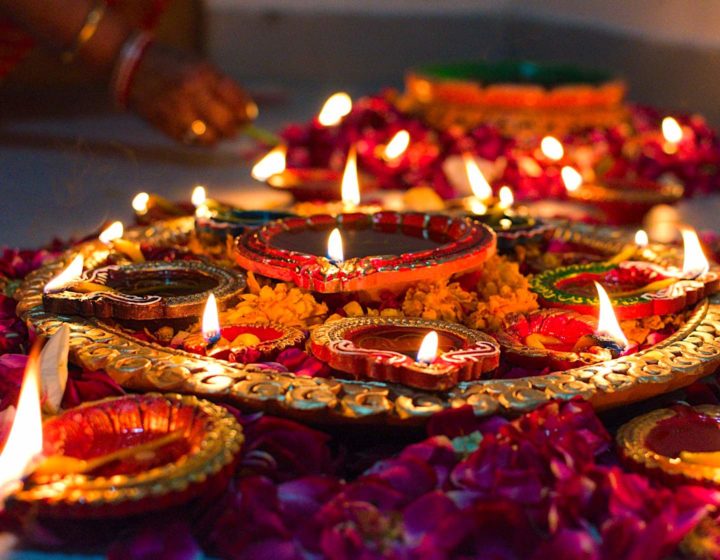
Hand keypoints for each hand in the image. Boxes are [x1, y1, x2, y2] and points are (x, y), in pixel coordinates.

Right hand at [127, 43, 256, 145]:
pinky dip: (199, 141)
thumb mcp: (199, 65)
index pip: (237, 103)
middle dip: (234, 129)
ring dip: (217, 137)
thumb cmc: (171, 64)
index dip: (246, 114)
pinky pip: (192, 143)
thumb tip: (245, 114)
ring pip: (211, 139)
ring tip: (216, 131)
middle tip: (234, 128)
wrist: (130, 65)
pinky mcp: (165, 125)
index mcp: (204, 74)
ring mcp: (177, 111)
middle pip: (227, 124)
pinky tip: (198, 132)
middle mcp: (192, 93)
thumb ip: (222, 87)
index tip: (247, 117)